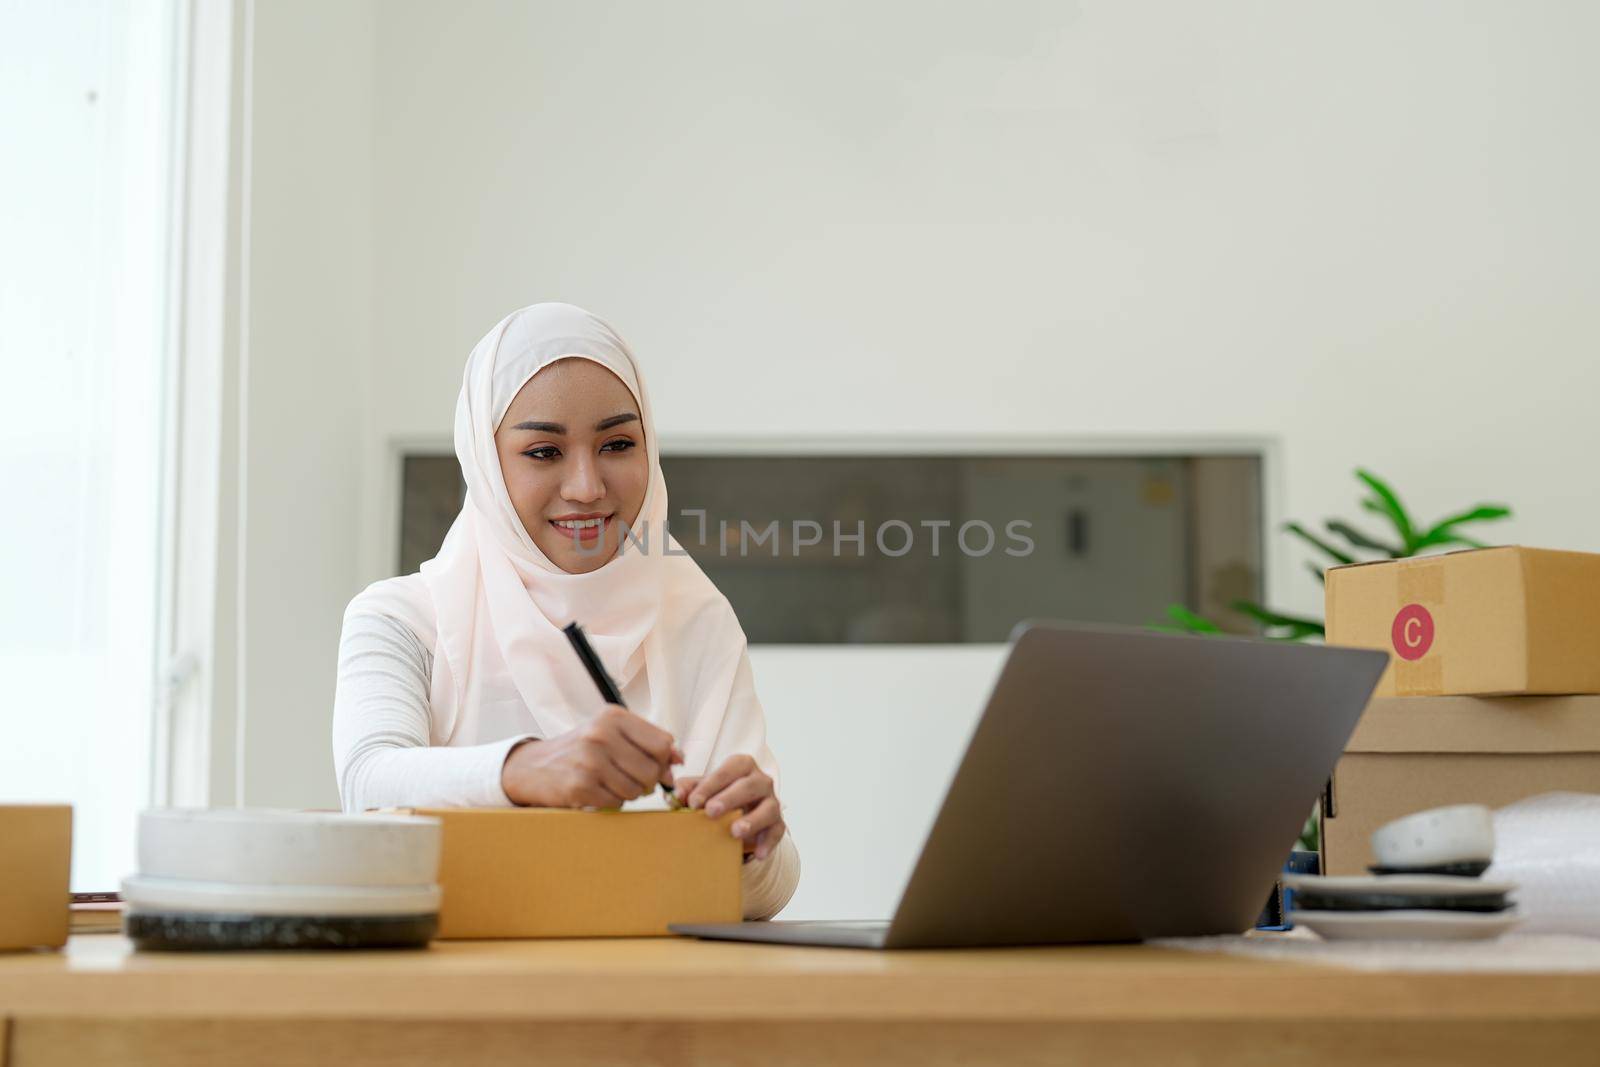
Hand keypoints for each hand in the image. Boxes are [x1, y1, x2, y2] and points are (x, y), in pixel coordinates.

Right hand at [501, 705, 682, 808]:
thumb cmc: (582, 749)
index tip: (655, 766)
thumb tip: (679, 759)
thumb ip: (648, 743)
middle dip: (648, 781)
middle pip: (652, 770)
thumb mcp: (613, 734)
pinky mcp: (579, 787)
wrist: (534, 766)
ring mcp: (588, 761)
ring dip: (630, 793)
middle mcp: (600, 734)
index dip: (663, 761)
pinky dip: (613, 802)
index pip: (662, 744)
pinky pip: (616, 803)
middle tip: (634, 780)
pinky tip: (599, 792)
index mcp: (613, 716)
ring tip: (614, 784)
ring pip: (635, 789)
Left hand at [678, 754, 785, 860]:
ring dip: (752, 820)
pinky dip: (768, 842)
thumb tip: (676, 794)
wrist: (742, 814)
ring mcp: (772, 802)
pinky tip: (758, 854)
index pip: (728, 770)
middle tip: (711, 811)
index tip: (693, 802)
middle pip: (749, 785)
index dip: (710, 784)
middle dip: (730, 798)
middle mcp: (761, 781)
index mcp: (742, 766)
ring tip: (735, 832)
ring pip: (768, 808)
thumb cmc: (720, 796)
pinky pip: (777, 831)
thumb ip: (690, 789)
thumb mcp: (704, 790)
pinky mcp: (777, 823)